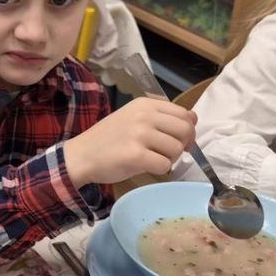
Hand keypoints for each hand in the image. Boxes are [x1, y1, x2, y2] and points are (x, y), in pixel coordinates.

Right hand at [63, 97, 196, 185]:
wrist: (81, 155)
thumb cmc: (108, 139)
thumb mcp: (133, 118)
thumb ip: (161, 117)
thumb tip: (194, 118)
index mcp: (144, 104)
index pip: (183, 113)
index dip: (187, 129)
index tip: (177, 140)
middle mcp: (144, 116)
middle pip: (185, 130)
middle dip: (183, 145)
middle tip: (168, 153)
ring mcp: (139, 135)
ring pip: (176, 149)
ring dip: (169, 158)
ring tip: (152, 159)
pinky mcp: (136, 155)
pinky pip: (165, 165)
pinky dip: (160, 170)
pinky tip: (146, 167)